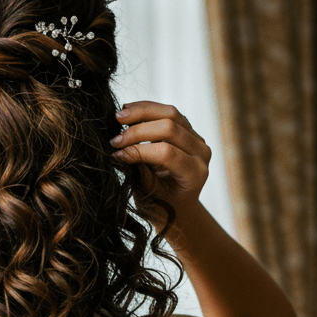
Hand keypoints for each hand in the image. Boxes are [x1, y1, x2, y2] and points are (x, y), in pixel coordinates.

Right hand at [110, 101, 210, 226]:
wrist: (176, 206)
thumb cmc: (161, 206)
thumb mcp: (148, 195)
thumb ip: (139, 171)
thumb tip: (119, 151)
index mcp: (195, 173)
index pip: (166, 152)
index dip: (138, 150)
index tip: (116, 154)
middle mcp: (202, 152)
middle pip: (170, 127)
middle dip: (137, 131)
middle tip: (114, 139)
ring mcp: (197, 138)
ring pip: (170, 113)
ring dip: (141, 112)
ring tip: (118, 118)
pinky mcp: (188, 128)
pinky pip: (168, 112)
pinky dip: (146, 110)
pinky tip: (127, 112)